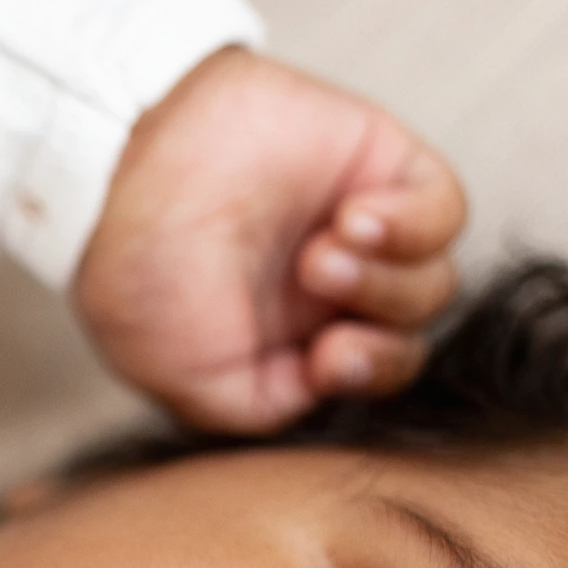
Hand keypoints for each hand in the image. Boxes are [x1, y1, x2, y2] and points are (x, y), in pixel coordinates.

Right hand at [69, 46, 468, 434]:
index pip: (369, 374)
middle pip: (408, 333)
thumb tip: (321, 393)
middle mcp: (331, 291)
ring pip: (431, 281)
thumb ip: (263, 406)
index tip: (325, 360)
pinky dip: (411, 225)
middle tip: (319, 298)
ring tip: (322, 251)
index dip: (364, 375)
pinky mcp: (380, 165)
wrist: (125, 161)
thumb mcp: (184, 378)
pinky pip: (442, 211)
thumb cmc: (139, 265)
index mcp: (292, 341)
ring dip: (383, 278)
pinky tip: (354, 217)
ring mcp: (359, 228)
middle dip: (378, 334)